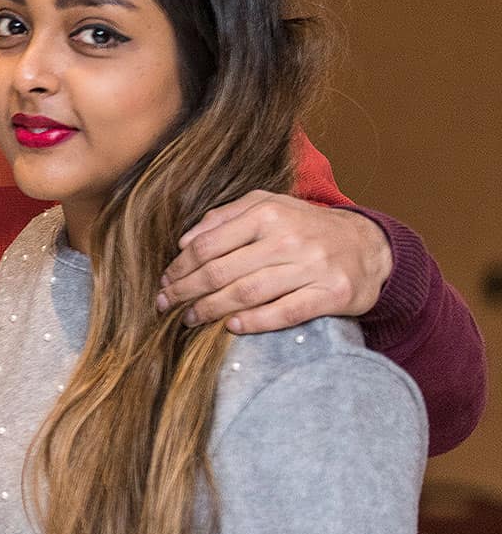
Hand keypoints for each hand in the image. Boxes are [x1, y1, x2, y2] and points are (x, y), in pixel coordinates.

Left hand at [157, 190, 391, 333]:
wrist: (369, 246)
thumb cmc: (306, 227)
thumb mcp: (268, 206)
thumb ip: (224, 217)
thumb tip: (185, 241)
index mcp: (267, 213)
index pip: (208, 244)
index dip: (180, 266)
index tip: (165, 280)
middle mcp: (289, 238)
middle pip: (221, 271)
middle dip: (186, 291)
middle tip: (166, 304)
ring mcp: (313, 267)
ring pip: (247, 293)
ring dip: (210, 310)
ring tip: (190, 319)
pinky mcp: (332, 294)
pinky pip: (284, 312)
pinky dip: (253, 322)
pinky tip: (231, 327)